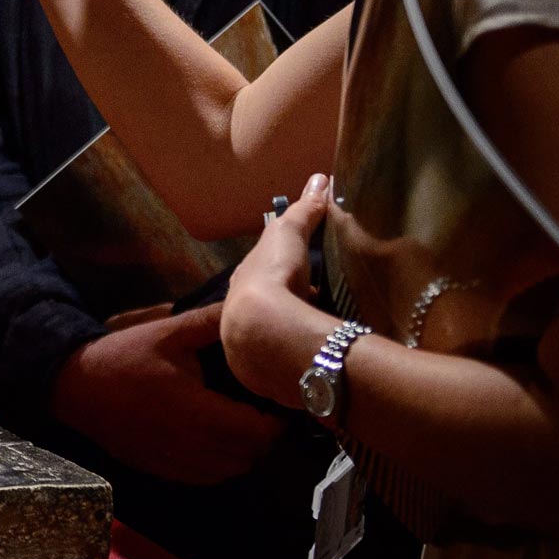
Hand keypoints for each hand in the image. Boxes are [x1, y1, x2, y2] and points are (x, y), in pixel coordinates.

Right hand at [49, 302, 285, 484]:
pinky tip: (217, 439)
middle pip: (249, 456)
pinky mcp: (162, 470)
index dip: (275, 420)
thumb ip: (210, 323)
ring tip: (244, 423)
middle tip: (265, 409)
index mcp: (195, 409)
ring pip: (231, 471)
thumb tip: (248, 308)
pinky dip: (222, 464)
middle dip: (265, 436)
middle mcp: (189, 444)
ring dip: (245, 452)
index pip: (256, 432)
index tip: (276, 398)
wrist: (76, 387)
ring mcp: (175, 462)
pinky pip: (207, 478)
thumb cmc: (124, 355)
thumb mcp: (167, 332)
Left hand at [223, 173, 334, 405]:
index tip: (302, 278)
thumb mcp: (290, 235)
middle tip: (312, 310)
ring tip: (315, 340)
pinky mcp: (264, 381)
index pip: (258, 278)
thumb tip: (321, 177)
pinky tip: (313, 366)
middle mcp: (238, 319)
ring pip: (269, 343)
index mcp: (242, 286)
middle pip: (263, 313)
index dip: (278, 276)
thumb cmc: (274, 276)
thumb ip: (305, 209)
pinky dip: (295, 365)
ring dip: (286, 341)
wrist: (265, 331)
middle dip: (282, 311)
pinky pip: (281, 370)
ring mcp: (249, 353)